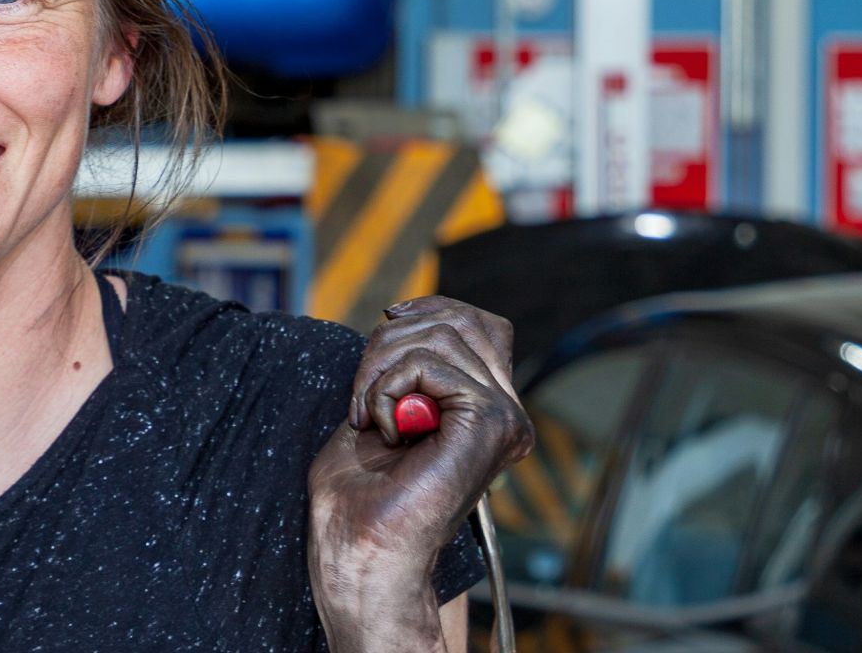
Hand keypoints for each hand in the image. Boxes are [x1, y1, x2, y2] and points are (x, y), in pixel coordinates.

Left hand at [306, 297, 534, 651]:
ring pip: (442, 334)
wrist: (361, 550)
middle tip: (361, 394)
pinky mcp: (491, 421)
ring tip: (369, 415)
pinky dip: (385, 387)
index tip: (384, 325)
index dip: (428, 310)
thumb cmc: (358, 496)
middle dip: (390, 340)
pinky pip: (428, 363)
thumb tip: (406, 318)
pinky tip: (382, 430)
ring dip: (380, 368)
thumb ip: (404, 366)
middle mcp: (504, 412)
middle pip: (459, 320)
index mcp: (483, 410)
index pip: (477, 324)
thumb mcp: (379, 409)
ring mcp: (504, 417)